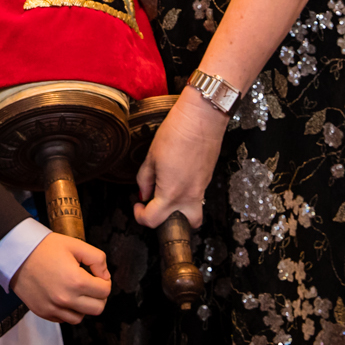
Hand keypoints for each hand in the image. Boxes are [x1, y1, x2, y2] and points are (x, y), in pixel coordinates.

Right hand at [10, 233, 110, 323]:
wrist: (16, 253)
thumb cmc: (44, 247)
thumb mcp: (75, 244)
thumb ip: (97, 258)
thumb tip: (105, 276)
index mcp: (76, 281)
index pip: (105, 291)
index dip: (104, 281)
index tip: (97, 275)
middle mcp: (65, 299)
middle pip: (97, 308)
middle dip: (99, 296)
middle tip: (91, 284)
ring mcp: (53, 308)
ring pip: (81, 317)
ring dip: (83, 306)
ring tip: (76, 291)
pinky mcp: (43, 312)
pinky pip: (63, 319)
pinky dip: (67, 311)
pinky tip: (63, 296)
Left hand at [135, 90, 229, 229]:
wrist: (202, 118)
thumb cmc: (177, 133)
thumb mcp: (151, 156)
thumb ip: (144, 179)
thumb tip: (144, 193)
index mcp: (171, 192)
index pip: (154, 220)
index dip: (140, 216)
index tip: (137, 206)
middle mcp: (189, 196)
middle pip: (183, 226)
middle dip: (168, 221)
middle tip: (156, 205)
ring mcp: (201, 189)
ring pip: (194, 213)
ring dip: (181, 210)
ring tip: (168, 193)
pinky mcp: (207, 179)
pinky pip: (197, 196)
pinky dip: (187, 194)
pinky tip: (178, 176)